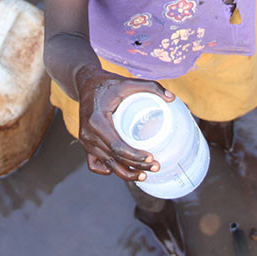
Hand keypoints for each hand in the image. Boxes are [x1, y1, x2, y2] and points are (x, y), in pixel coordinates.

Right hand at [74, 64, 174, 180]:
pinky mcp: (85, 144)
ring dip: (125, 173)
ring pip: (107, 164)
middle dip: (136, 167)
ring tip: (143, 174)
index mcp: (97, 121)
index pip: (118, 147)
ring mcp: (85, 141)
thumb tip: (172, 98)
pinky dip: (108, 169)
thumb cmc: (108, 83)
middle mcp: (89, 134)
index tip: (152, 158)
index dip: (136, 156)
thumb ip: (151, 87)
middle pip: (114, 158)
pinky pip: (95, 165)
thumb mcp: (128, 82)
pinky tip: (122, 168)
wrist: (86, 83)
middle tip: (155, 166)